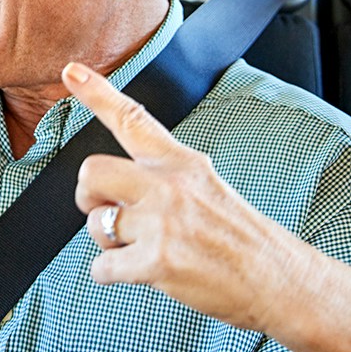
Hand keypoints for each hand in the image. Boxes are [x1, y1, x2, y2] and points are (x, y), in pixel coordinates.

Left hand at [61, 61, 318, 332]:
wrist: (279, 279)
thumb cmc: (240, 240)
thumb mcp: (207, 187)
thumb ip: (164, 181)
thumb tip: (120, 193)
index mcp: (182, 163)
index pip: (132, 119)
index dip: (97, 93)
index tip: (71, 72)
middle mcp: (169, 186)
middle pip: (92, 173)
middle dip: (87, 198)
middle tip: (106, 214)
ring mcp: (162, 223)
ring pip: (95, 225)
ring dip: (108, 244)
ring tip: (141, 251)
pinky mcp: (157, 262)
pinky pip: (102, 267)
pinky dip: (111, 275)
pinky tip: (142, 274)